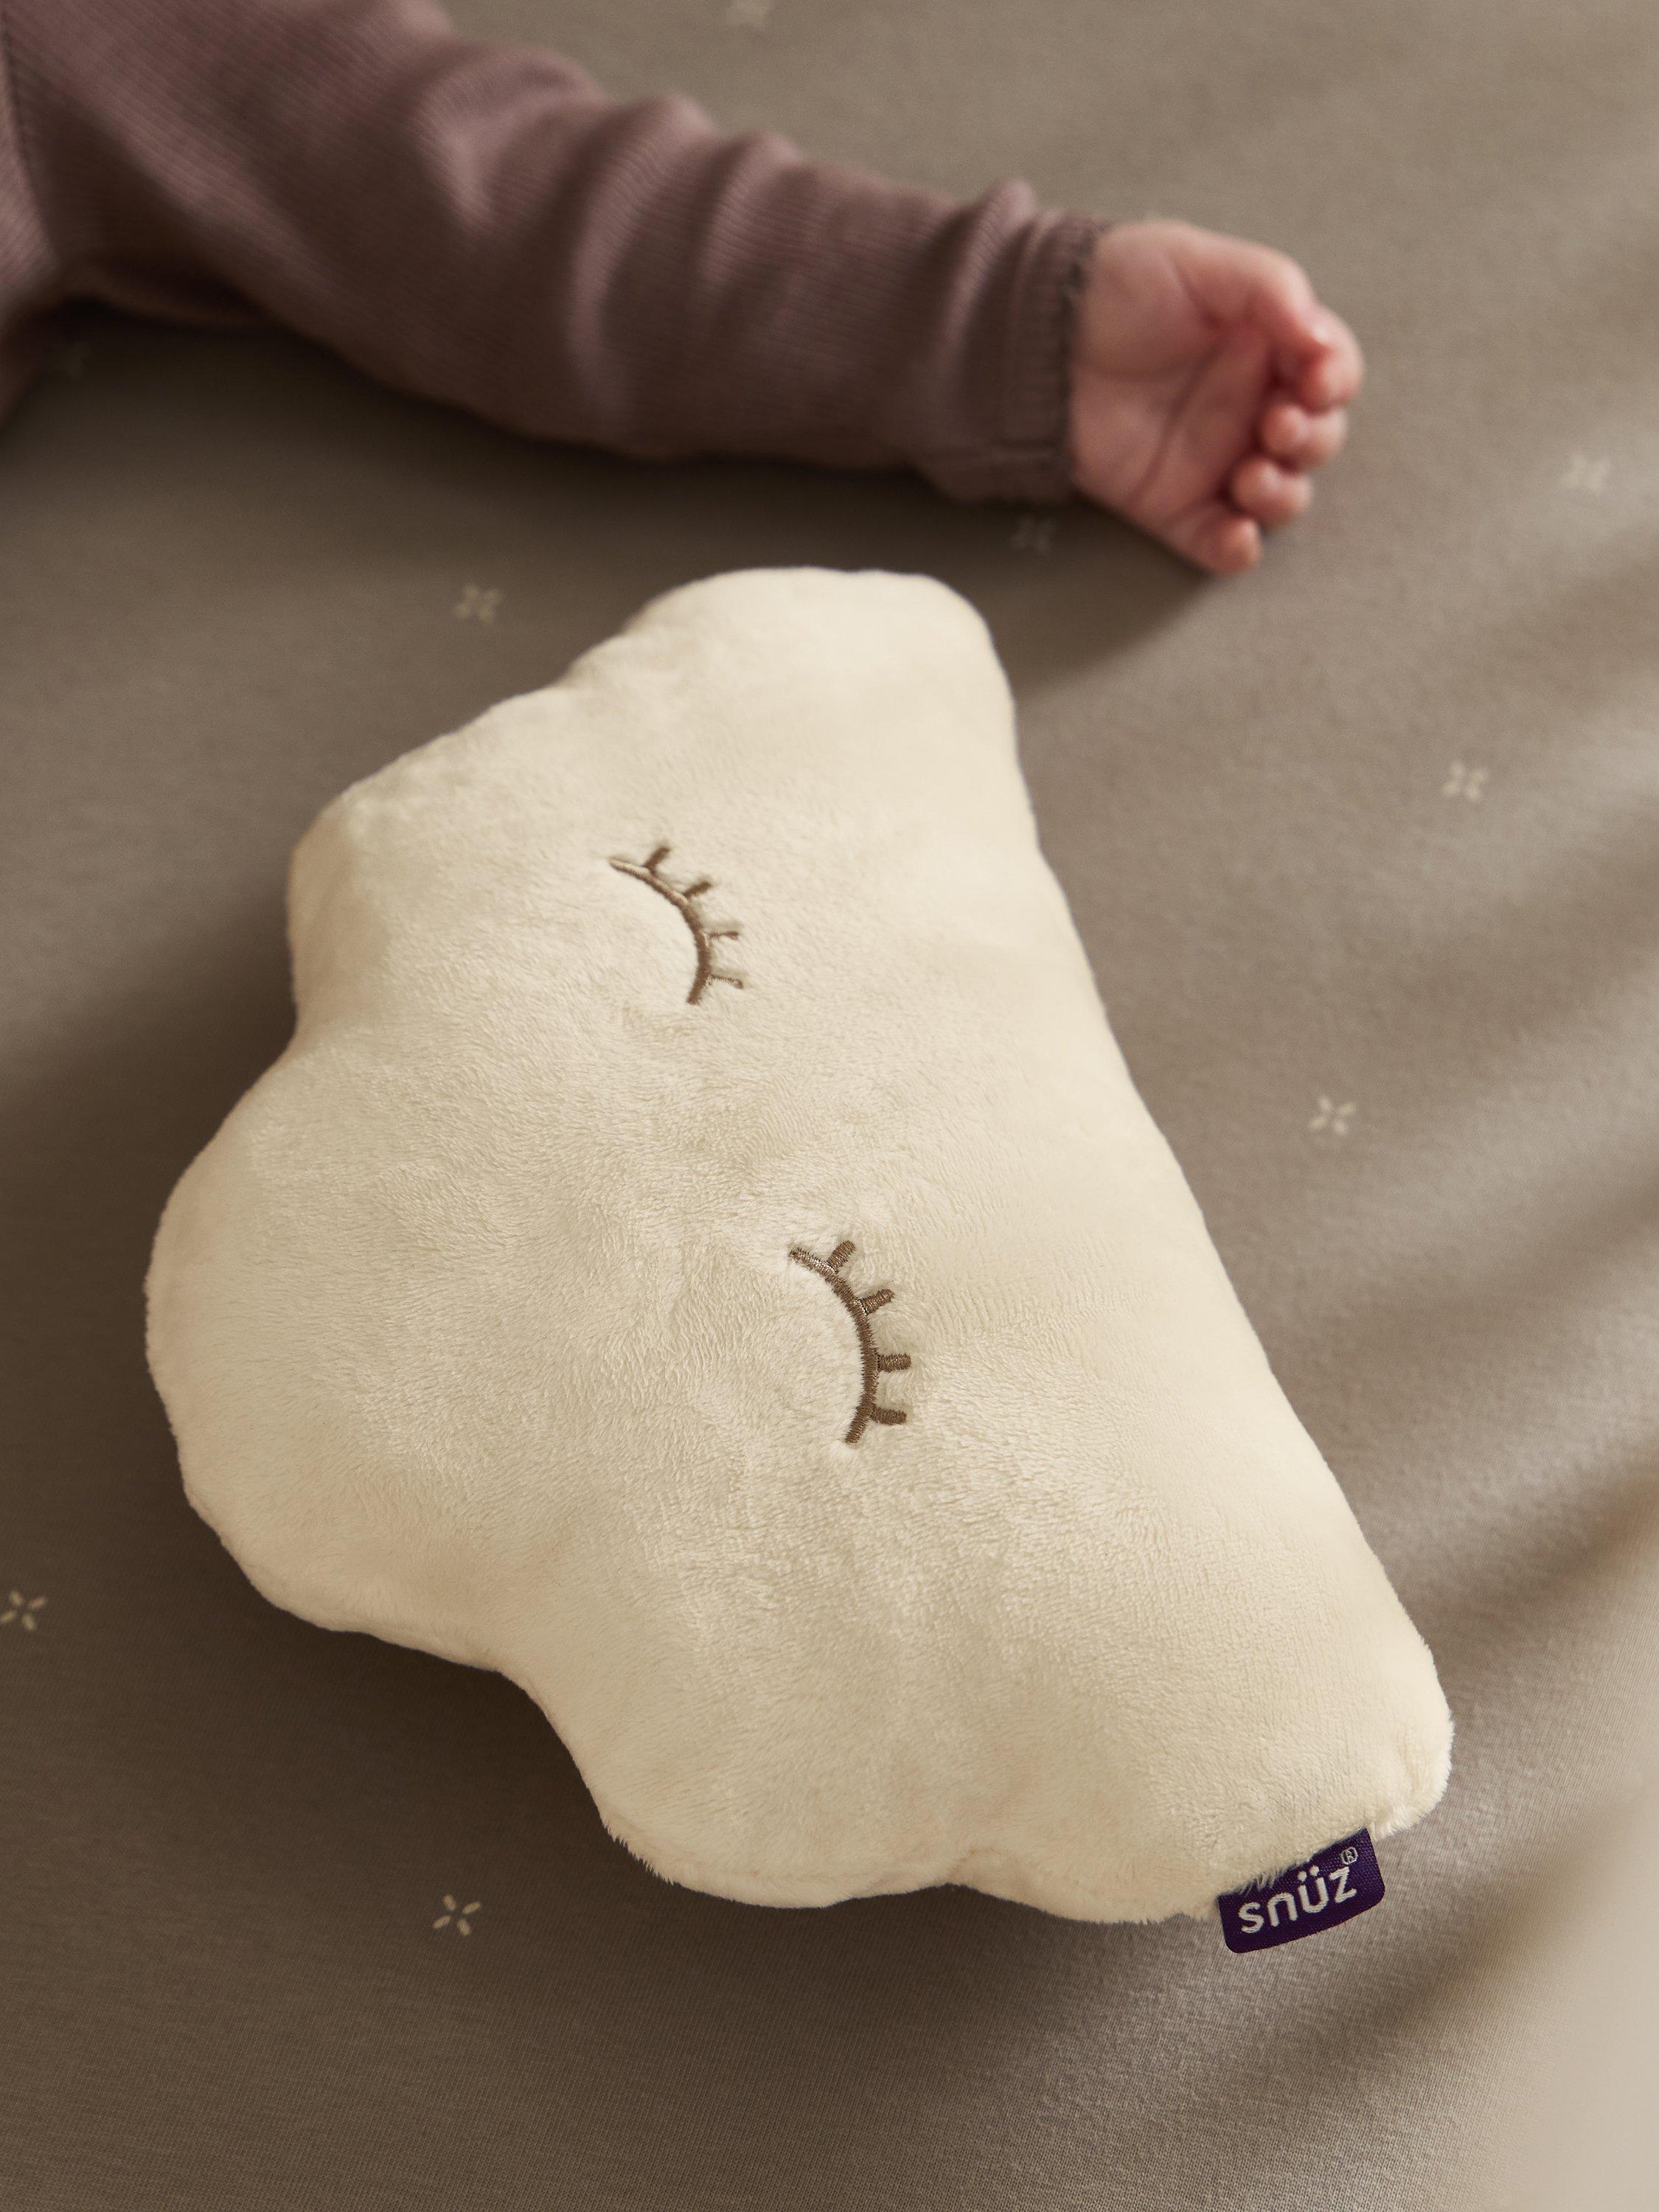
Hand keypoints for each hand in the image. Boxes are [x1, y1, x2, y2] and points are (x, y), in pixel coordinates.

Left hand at [1067, 219, 1362, 573]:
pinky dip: (1236, 548)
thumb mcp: (1198, 263)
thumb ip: (1269, 288)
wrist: (1038, 333)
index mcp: (1267, 348)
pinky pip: (1217, 540)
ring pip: (1279, 496)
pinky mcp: (1172, 504)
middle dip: (1312, 440)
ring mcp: (1213, 460)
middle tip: (1278, 426)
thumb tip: (1319, 336)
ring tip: (1253, 478)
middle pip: (1315, 440)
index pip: (1329, 373)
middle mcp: (1249, 407)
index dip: (1335, 380)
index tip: (1315, 379)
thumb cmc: (1119, 284)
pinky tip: (1237, 537)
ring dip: (1284, 495)